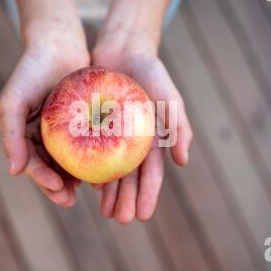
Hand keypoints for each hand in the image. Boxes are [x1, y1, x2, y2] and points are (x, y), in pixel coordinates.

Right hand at [0, 22, 89, 207]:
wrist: (57, 44)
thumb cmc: (31, 71)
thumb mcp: (13, 101)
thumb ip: (10, 135)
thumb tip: (14, 171)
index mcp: (26, 135)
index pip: (33, 165)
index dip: (43, 180)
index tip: (58, 190)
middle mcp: (45, 136)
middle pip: (52, 168)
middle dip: (60, 187)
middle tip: (71, 200)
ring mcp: (65, 130)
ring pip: (72, 160)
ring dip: (78, 177)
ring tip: (91, 189)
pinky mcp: (84, 121)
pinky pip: (90, 143)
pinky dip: (95, 155)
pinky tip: (105, 166)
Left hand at [91, 29, 192, 222]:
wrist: (123, 49)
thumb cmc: (149, 72)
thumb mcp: (168, 97)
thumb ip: (178, 126)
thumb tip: (184, 162)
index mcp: (152, 139)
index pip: (152, 173)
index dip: (148, 195)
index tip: (142, 216)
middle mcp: (133, 142)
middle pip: (131, 177)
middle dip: (127, 200)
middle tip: (120, 220)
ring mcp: (114, 136)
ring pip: (112, 170)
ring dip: (110, 192)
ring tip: (104, 212)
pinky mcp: (95, 127)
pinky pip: (93, 153)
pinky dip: (92, 169)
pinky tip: (87, 185)